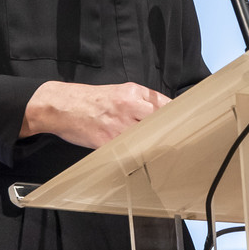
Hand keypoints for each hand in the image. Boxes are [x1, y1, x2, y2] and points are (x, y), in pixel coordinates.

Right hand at [21, 81, 167, 148]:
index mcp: (133, 93)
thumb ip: (142, 99)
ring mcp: (119, 126)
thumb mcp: (119, 90)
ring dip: (156, 144)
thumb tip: (165, 109)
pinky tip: (144, 158)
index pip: (165, 104)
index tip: (187, 124)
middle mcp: (129, 108)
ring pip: (147, 137)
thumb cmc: (91, 99)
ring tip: (165, 152)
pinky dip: (138, 154)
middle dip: (170, 131)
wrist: (61, 107)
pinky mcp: (109, 142)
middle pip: (160, 121)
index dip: (177, 116)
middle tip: (181, 141)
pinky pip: (129, 150)